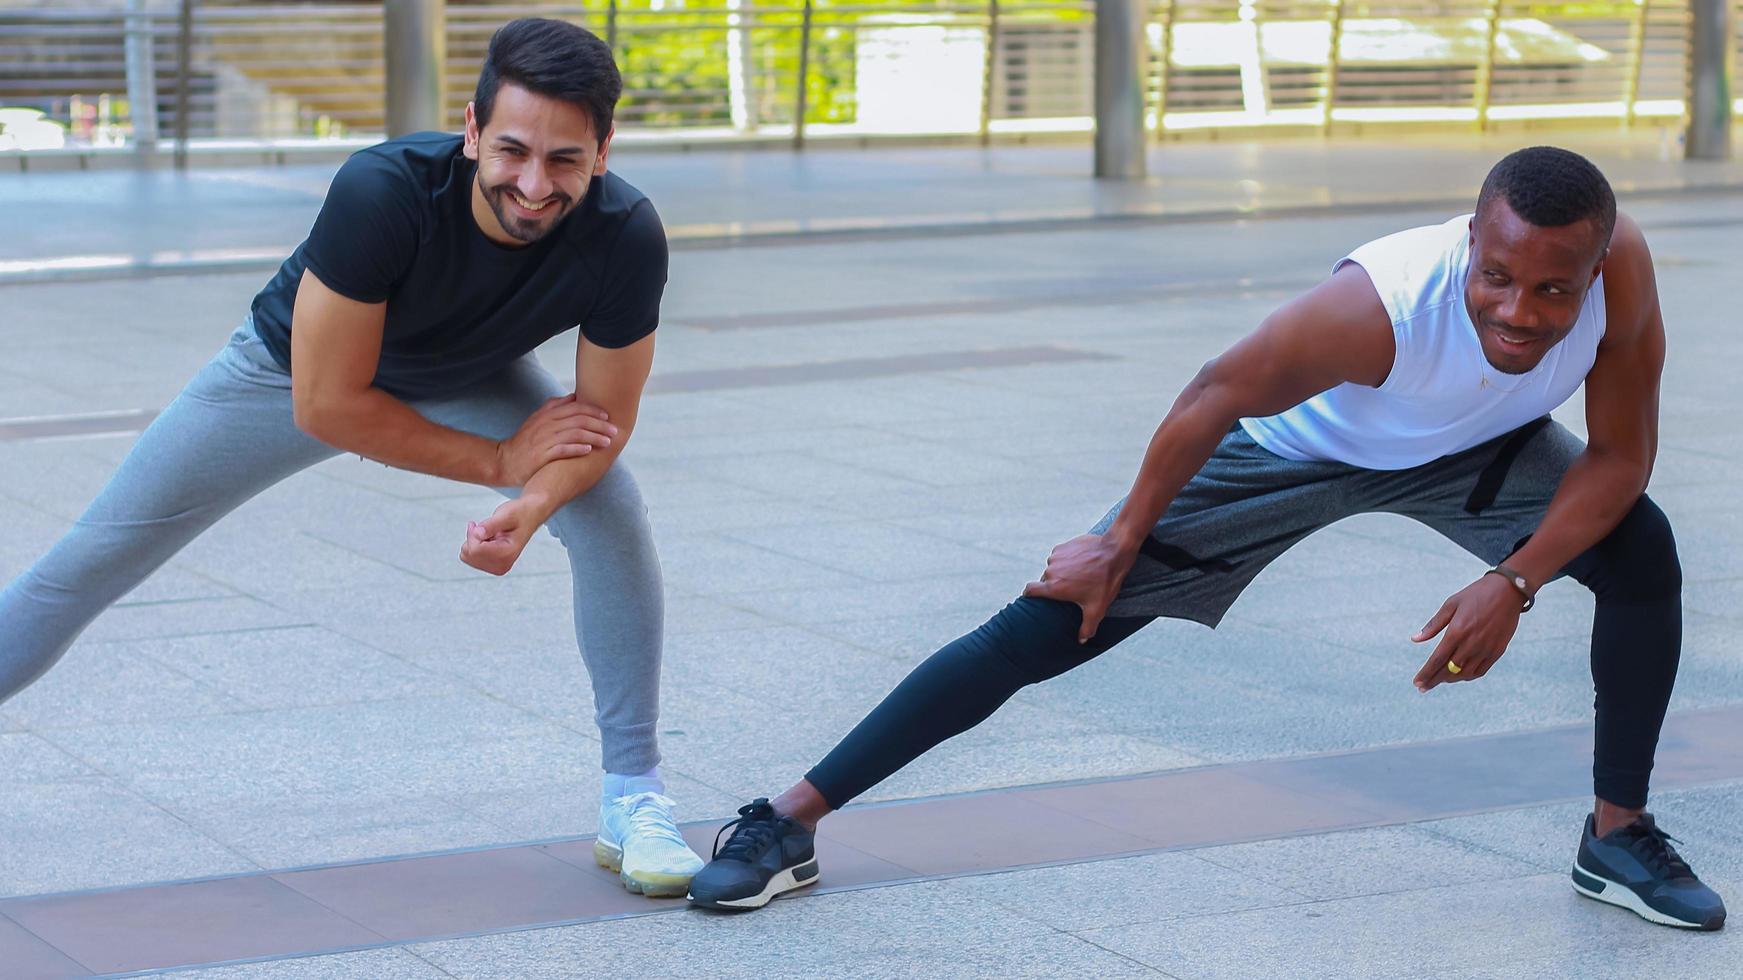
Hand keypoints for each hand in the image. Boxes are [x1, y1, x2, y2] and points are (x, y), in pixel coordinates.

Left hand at [460, 497, 540, 575]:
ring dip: (474, 542)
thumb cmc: (519, 514)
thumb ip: (492, 524)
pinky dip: (474, 546)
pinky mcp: (493, 567)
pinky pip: (469, 558)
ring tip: (489, 534)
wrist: (528, 517)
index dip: (473, 534)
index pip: (475, 549)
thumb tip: (477, 533)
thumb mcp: (507, 515)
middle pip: (470, 554)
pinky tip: (487, 540)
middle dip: (472, 538)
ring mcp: (498, 568)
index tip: (478, 524)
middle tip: (484, 527)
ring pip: (467, 557)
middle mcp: (503, 565)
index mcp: (508, 554)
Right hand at [494, 394, 615, 486]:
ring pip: (574, 433)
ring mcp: (543, 440)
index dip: (593, 410)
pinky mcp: (541, 455)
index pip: (575, 407)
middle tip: (614, 430)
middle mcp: (546, 425)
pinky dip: (577, 448)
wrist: (503, 461)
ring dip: (594, 437)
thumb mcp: (537, 420)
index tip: (607, 416)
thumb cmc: (524, 441)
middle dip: (599, 424)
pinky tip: (589, 450)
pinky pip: (562, 449)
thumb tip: (573, 396)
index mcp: (547, 415)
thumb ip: (553, 407)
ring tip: (607, 442)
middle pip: (578, 419)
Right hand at [1022, 533, 1137, 643]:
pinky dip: (1067, 560)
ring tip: (1079, 575)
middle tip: (1071, 589)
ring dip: (1061, 572)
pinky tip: (1081, 562)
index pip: (1029, 591)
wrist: (1113, 551)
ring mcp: (1056, 557)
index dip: (1029, 595)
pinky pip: (1060, 556)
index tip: (1031, 597)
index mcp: (1054, 587)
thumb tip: (1081, 641)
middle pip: (1046, 580)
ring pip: (1053, 568)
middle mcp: (1051, 571)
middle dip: (1055, 585)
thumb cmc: (1105, 581)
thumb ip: (1087, 627)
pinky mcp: (1063, 546)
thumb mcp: (1097, 608)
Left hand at [1411, 573, 1525, 690]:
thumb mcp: (1450, 604)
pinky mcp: (1498, 651)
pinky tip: (1459, 675)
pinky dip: (1467, 676)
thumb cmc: (1475, 595)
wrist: (1508, 591)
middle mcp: (1471, 643)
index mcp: (1457, 631)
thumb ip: (1433, 625)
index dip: (1426, 674)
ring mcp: (1486, 649)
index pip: (1437, 660)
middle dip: (1434, 680)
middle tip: (1423, 687)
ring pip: (1464, 673)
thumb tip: (1415, 639)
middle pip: (1449, 670)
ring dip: (1450, 679)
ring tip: (1439, 680)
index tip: (1416, 683)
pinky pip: (1480, 671)